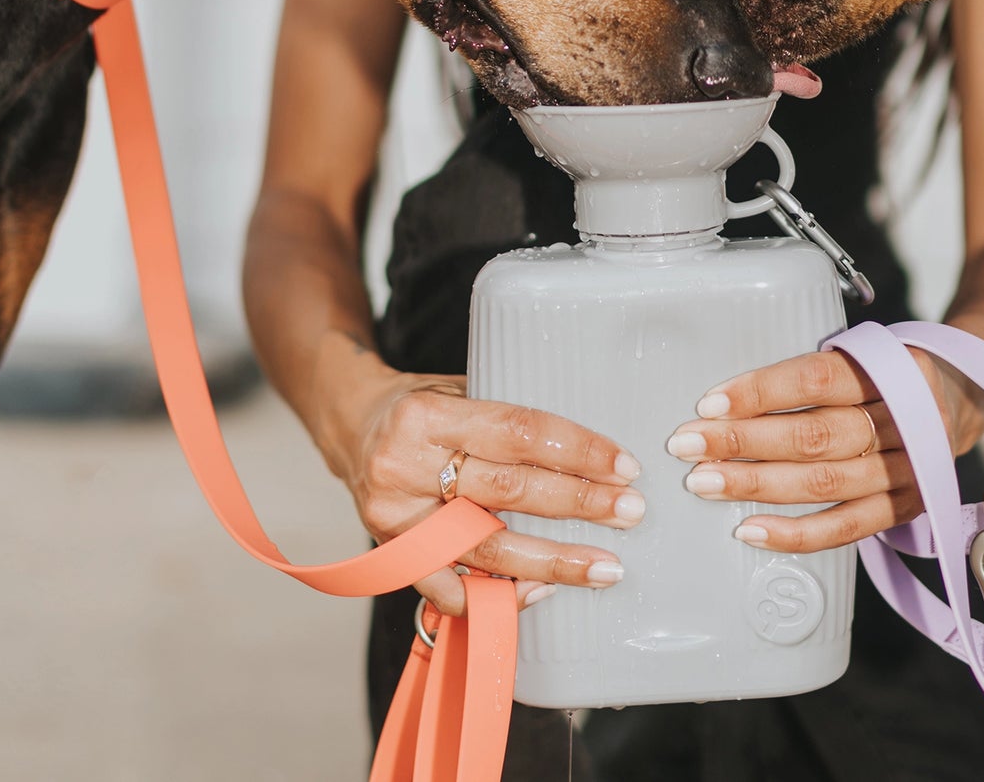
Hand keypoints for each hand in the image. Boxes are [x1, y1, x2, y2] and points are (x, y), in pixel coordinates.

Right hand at [336, 368, 645, 614]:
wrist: (352, 425)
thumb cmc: (423, 404)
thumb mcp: (459, 387)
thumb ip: (507, 416)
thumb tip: (591, 447)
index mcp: (430, 415)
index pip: (517, 432)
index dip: (575, 451)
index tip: (622, 465)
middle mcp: (406, 466)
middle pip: (508, 490)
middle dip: (578, 504)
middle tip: (631, 512)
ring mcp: (395, 518)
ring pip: (485, 548)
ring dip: (552, 561)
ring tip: (604, 568)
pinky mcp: (391, 557)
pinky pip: (449, 589)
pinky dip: (497, 596)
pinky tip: (541, 594)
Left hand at [665, 344, 981, 552]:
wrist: (967, 393)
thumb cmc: (893, 369)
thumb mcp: (866, 350)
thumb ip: (814, 371)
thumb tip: (728, 396)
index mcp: (893, 369)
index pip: (817, 380)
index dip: (762, 391)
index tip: (710, 401)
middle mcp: (904, 421)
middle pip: (815, 436)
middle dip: (743, 441)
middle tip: (688, 444)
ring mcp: (907, 471)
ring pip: (824, 483)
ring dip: (756, 484)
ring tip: (704, 482)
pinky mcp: (904, 508)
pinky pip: (844, 529)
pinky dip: (794, 534)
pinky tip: (747, 529)